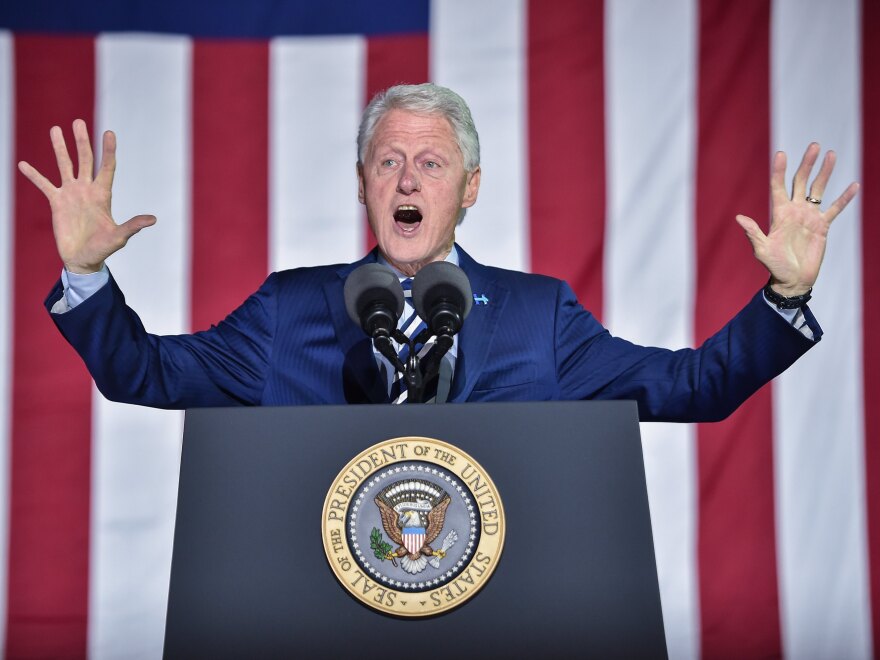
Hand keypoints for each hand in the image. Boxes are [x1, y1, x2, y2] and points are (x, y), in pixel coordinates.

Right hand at [17, 119, 155, 273]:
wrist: (83, 259)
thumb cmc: (103, 249)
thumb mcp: (119, 237)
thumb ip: (133, 226)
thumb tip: (152, 220)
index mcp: (103, 195)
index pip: (107, 167)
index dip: (108, 151)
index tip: (109, 132)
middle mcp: (87, 190)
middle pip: (85, 160)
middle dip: (82, 141)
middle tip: (78, 122)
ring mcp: (71, 194)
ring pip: (64, 165)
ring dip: (60, 148)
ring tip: (55, 129)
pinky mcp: (57, 203)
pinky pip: (44, 185)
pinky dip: (34, 175)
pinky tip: (23, 164)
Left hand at [735, 143, 858, 296]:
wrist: (792, 280)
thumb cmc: (774, 266)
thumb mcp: (762, 250)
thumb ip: (753, 233)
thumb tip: (739, 218)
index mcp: (780, 214)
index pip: (778, 186)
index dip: (779, 170)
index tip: (781, 153)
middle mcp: (795, 211)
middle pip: (801, 182)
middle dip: (807, 164)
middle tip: (814, 145)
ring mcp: (810, 217)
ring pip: (818, 189)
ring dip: (825, 172)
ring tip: (831, 154)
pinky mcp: (823, 226)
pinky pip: (835, 209)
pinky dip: (844, 198)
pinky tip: (853, 185)